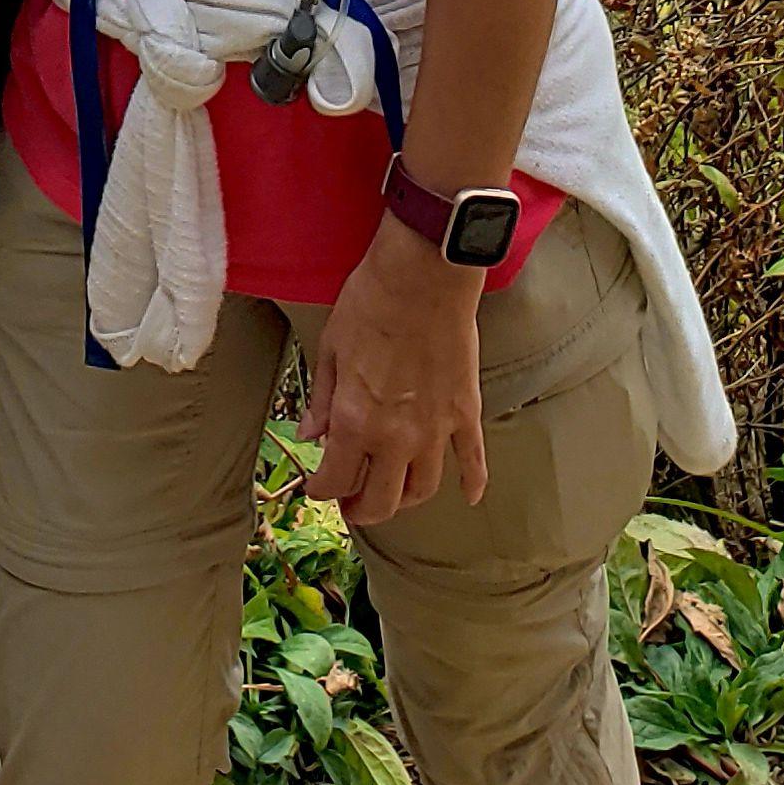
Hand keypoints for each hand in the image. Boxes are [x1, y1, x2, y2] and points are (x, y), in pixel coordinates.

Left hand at [302, 224, 488, 526]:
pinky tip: (470, 496)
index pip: (335, 481)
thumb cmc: (371, 302)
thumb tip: (310, 433)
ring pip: (422, 489)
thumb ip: (320, 399)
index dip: (321, 491)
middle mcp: (395, 436)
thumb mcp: (330, 347)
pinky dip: (472, 483)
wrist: (423, 275)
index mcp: (354, 420)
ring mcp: (435, 429)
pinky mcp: (465, 413)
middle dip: (361, 509)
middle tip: (352, 503)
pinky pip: (473, 461)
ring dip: (405, 499)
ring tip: (392, 492)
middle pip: (381, 501)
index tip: (317, 487)